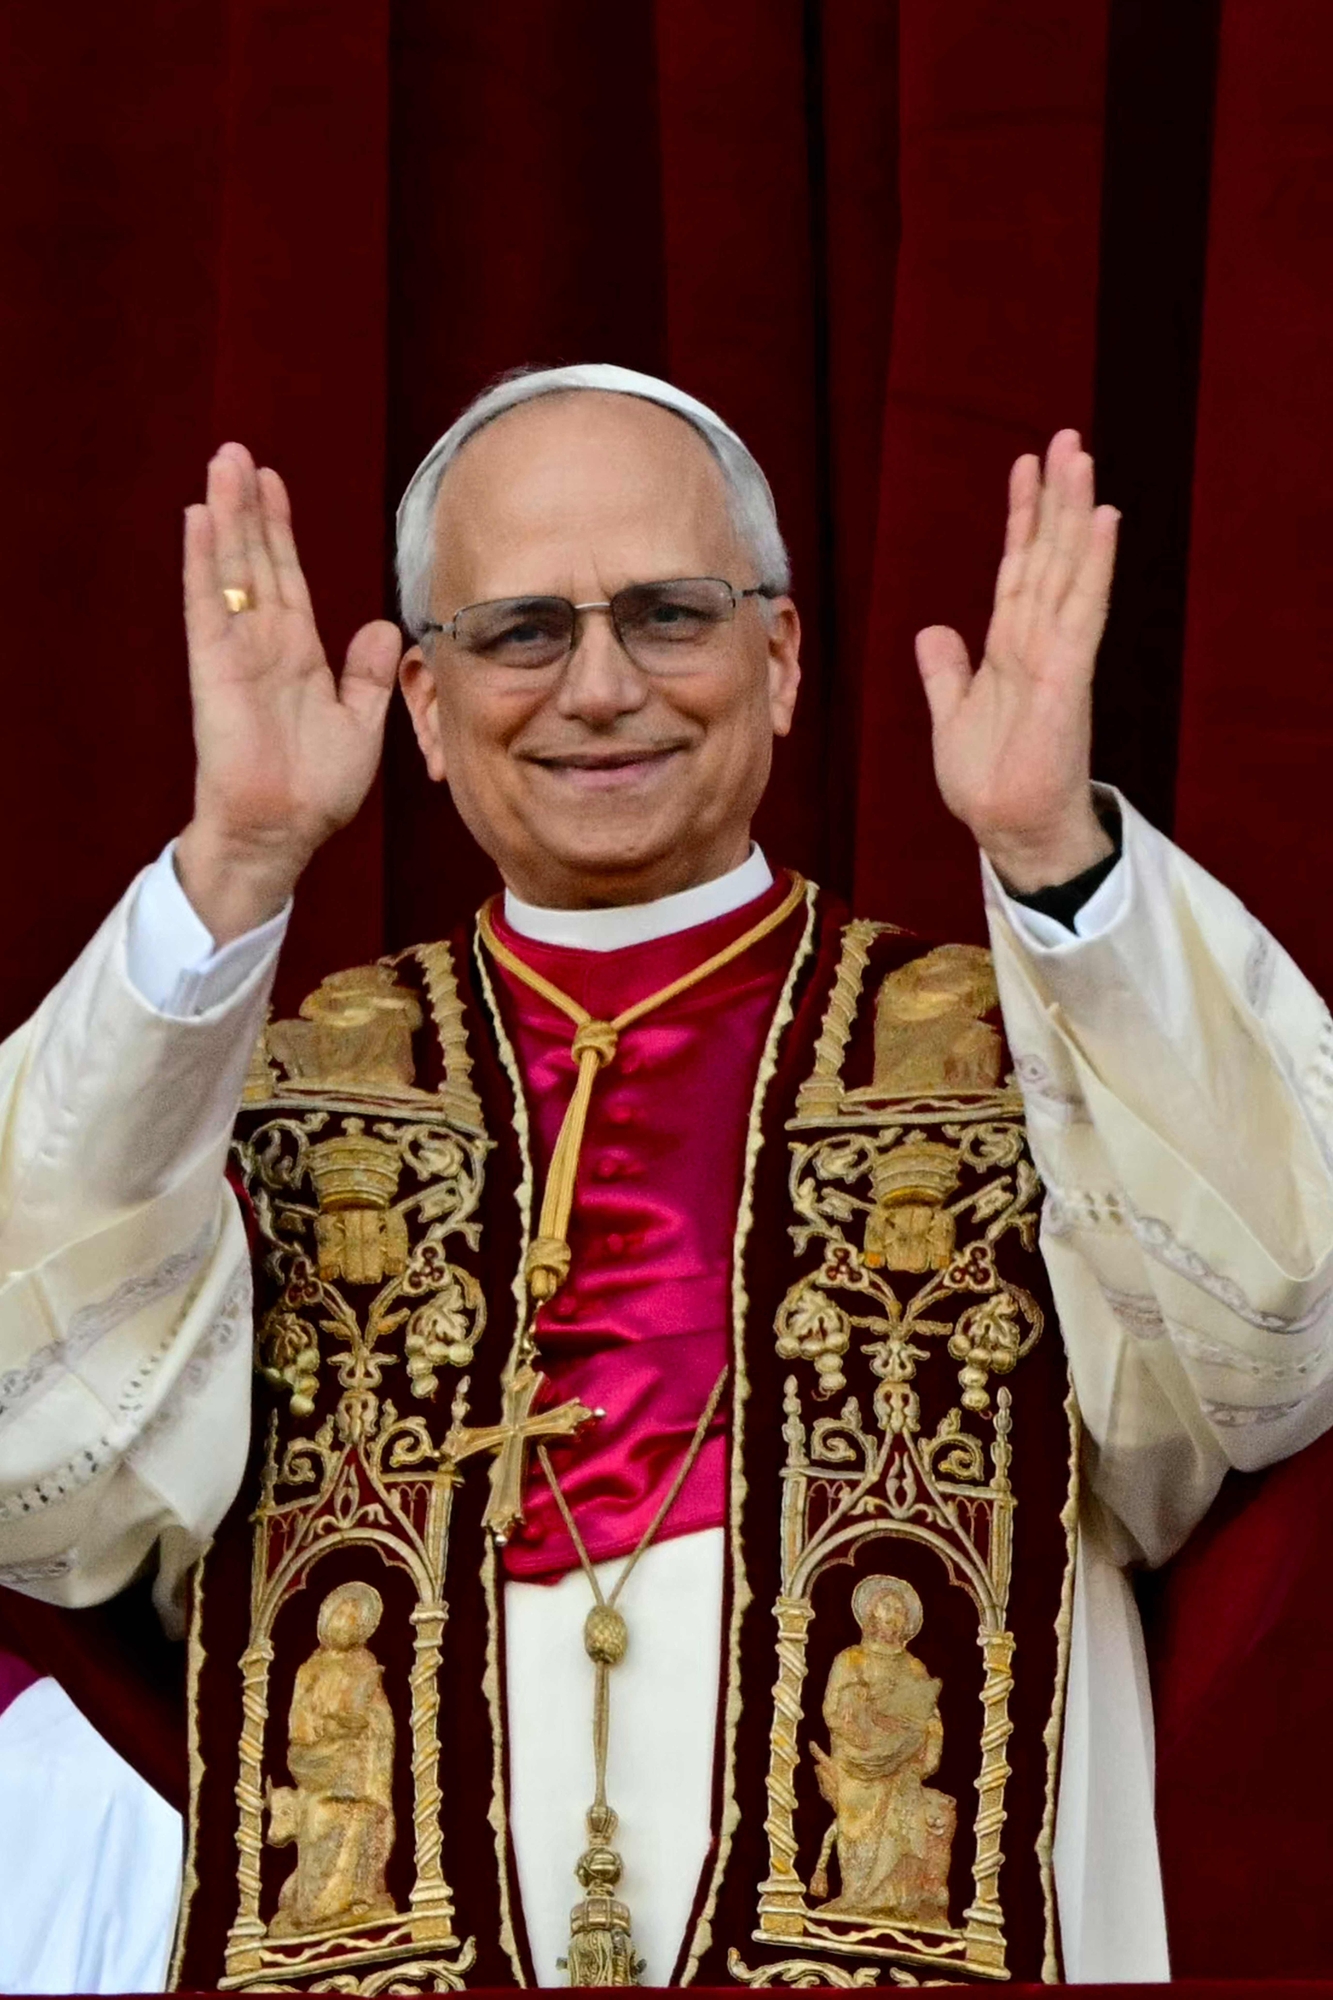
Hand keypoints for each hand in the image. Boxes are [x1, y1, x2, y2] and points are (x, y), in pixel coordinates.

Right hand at [175, 443, 401, 941]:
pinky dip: (203, 563)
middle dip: (249, 506)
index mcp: (299, 654)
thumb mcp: (360, 723)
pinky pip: (207, 606)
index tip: (275, 484)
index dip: (280, 530)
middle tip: (238, 451)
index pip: (288, 577)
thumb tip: (386, 626)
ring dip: (226, 516)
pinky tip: (199, 519)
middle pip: (256, 561)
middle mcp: (265, 645)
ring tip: (222, 463)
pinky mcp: (216, 669)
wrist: (282, 832)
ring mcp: (238, 653)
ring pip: (231, 570)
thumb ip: (369, 674)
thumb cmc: (316, 789)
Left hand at [915, 430, 1119, 892]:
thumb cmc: (990, 782)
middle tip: (1066, 437)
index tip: (1026, 467)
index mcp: (1008, 649)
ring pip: (1068, 570)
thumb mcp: (951, 717)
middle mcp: (1037, 642)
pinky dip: (1093, 565)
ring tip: (1083, 457)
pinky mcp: (1068, 677)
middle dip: (1055, 497)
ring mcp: (1057, 655)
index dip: (1021, 519)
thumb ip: (947, 673)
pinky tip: (1103, 522)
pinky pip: (1082, 610)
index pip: (1017, 570)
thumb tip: (935, 631)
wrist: (1009, 830)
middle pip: (1047, 556)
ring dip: (1075, 513)